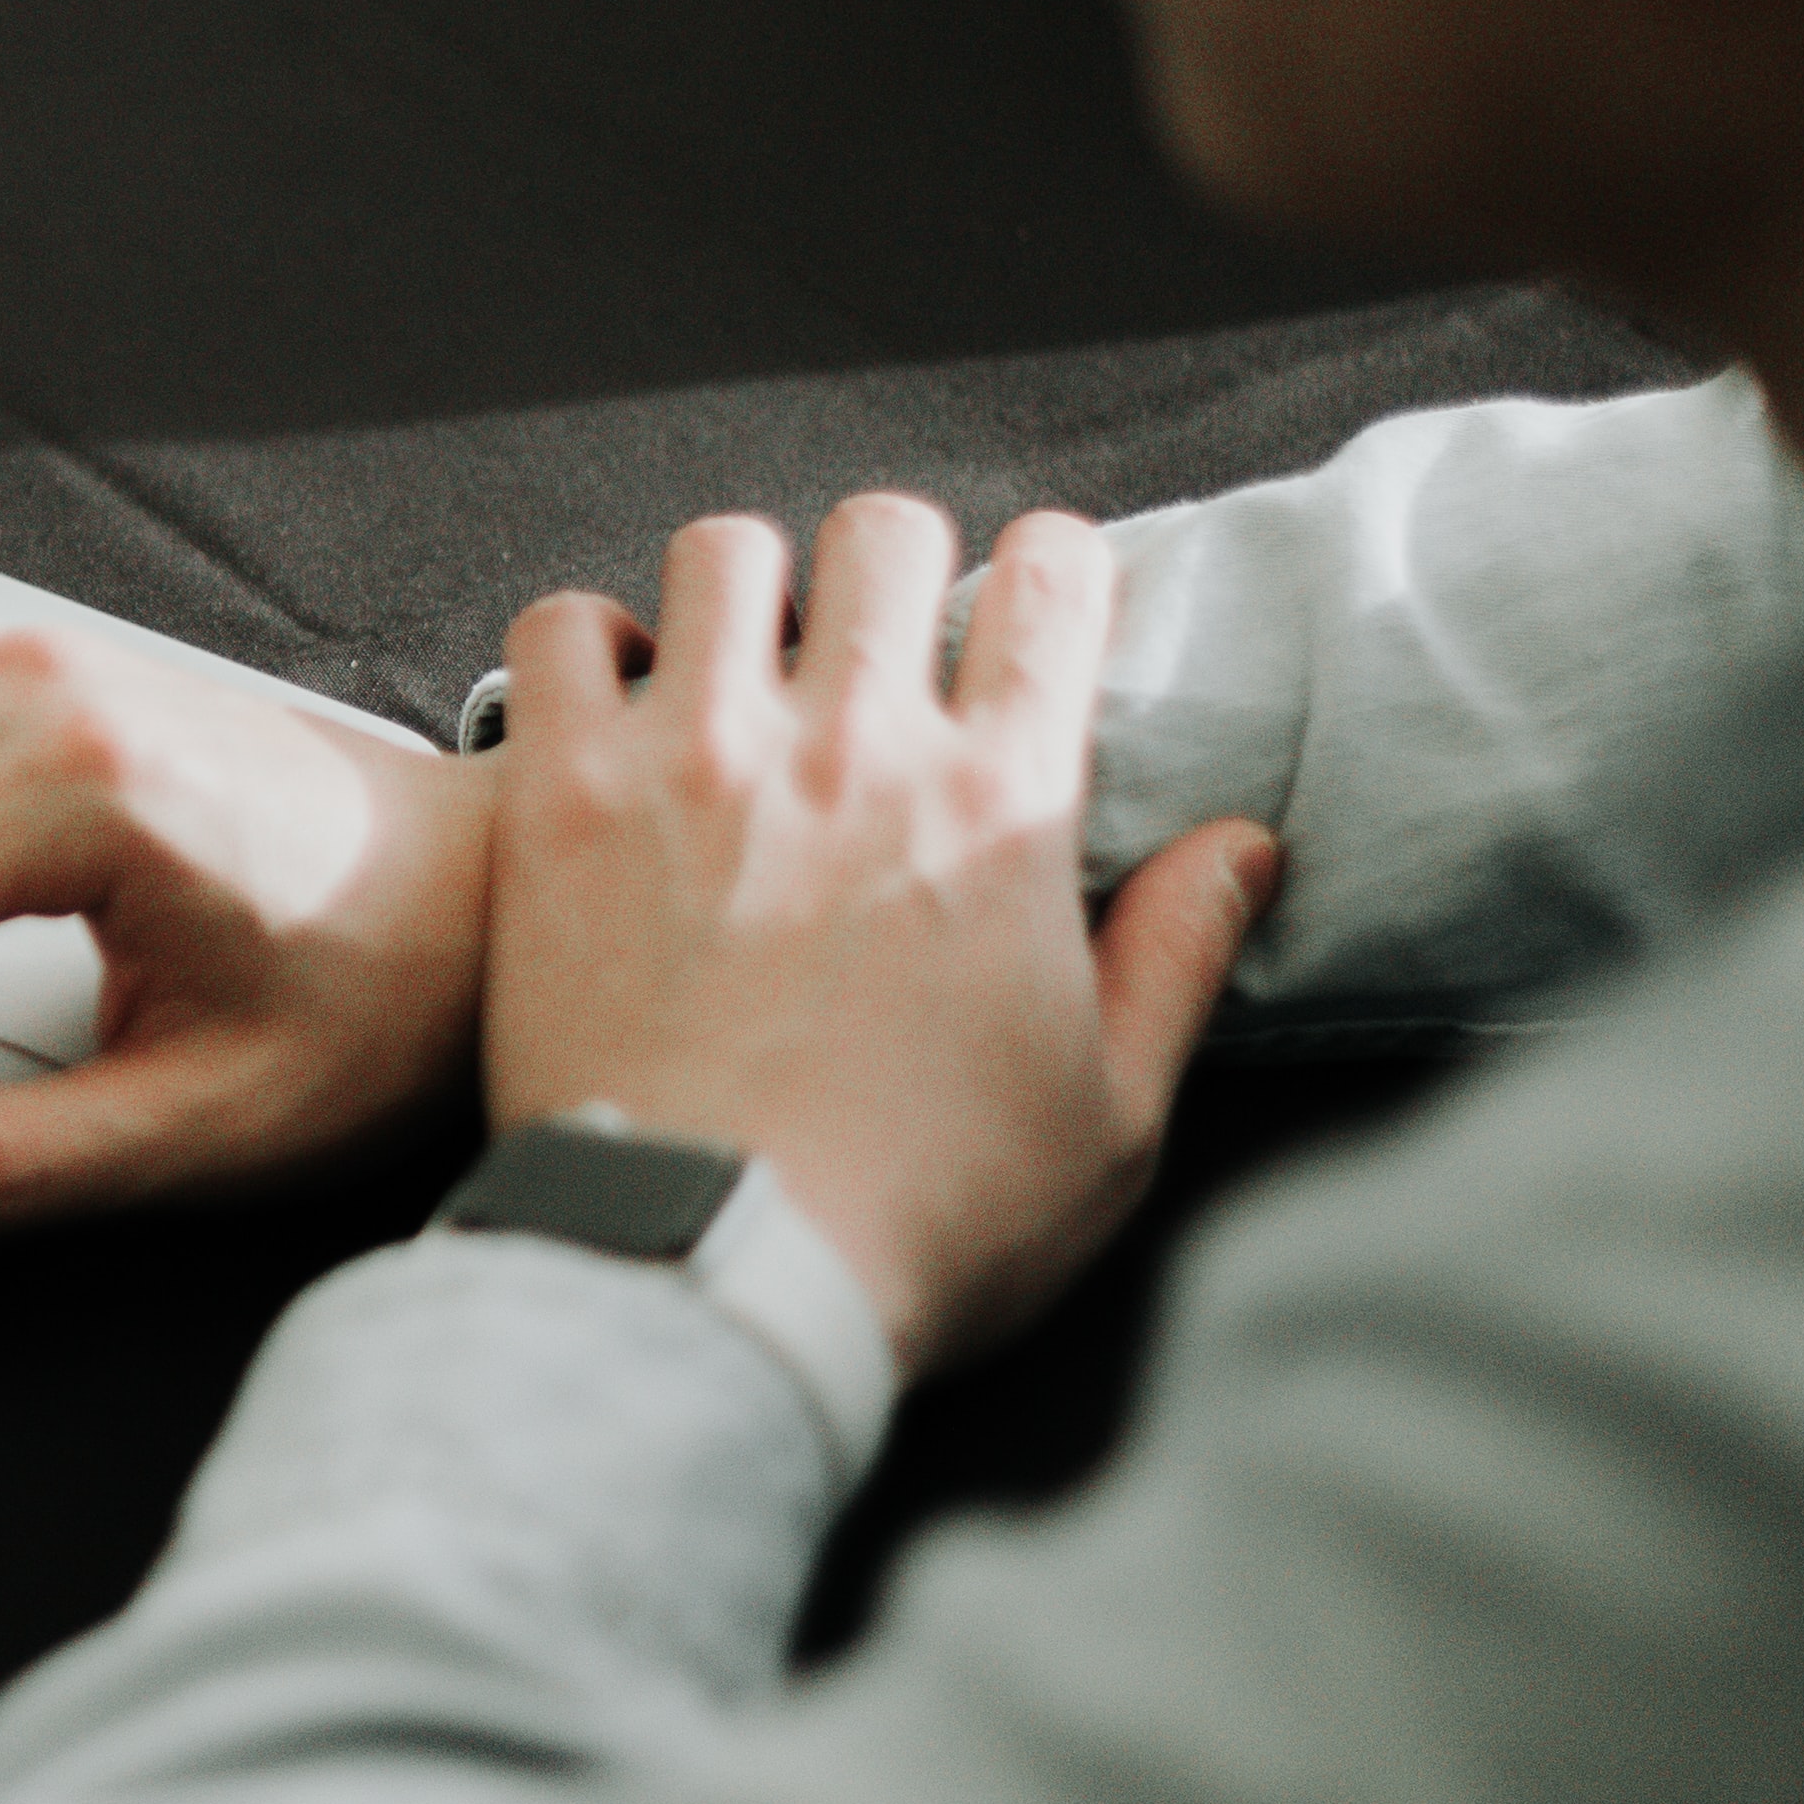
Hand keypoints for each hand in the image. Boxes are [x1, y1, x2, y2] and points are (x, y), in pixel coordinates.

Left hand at [485, 498, 1281, 1368]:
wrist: (708, 1272)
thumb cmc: (916, 1221)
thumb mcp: (1109, 1115)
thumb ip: (1178, 957)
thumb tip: (1242, 846)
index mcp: (1000, 805)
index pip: (1054, 583)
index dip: (1056, 569)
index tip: (1037, 603)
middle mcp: (851, 748)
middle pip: (885, 532)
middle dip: (896, 564)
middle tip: (880, 638)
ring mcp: (694, 759)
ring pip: (723, 550)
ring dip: (745, 589)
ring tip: (743, 658)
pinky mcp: (561, 798)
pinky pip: (561, 630)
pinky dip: (589, 641)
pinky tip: (613, 701)